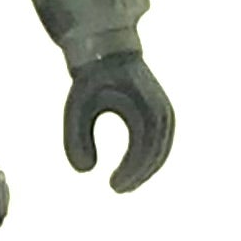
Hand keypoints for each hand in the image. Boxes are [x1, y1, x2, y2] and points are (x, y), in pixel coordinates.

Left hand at [63, 52, 174, 192]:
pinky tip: (133, 172)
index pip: (143, 148)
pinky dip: (148, 160)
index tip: (112, 186)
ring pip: (161, 150)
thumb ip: (75, 140)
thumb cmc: (89, 80)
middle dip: (138, 175)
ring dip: (145, 170)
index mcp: (142, 107)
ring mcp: (164, 111)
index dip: (131, 171)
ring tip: (123, 185)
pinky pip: (160, 143)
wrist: (107, 51)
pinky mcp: (161, 113)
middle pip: (156, 153)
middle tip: (117, 189)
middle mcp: (160, 110)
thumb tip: (84, 170)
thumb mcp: (75, 108)